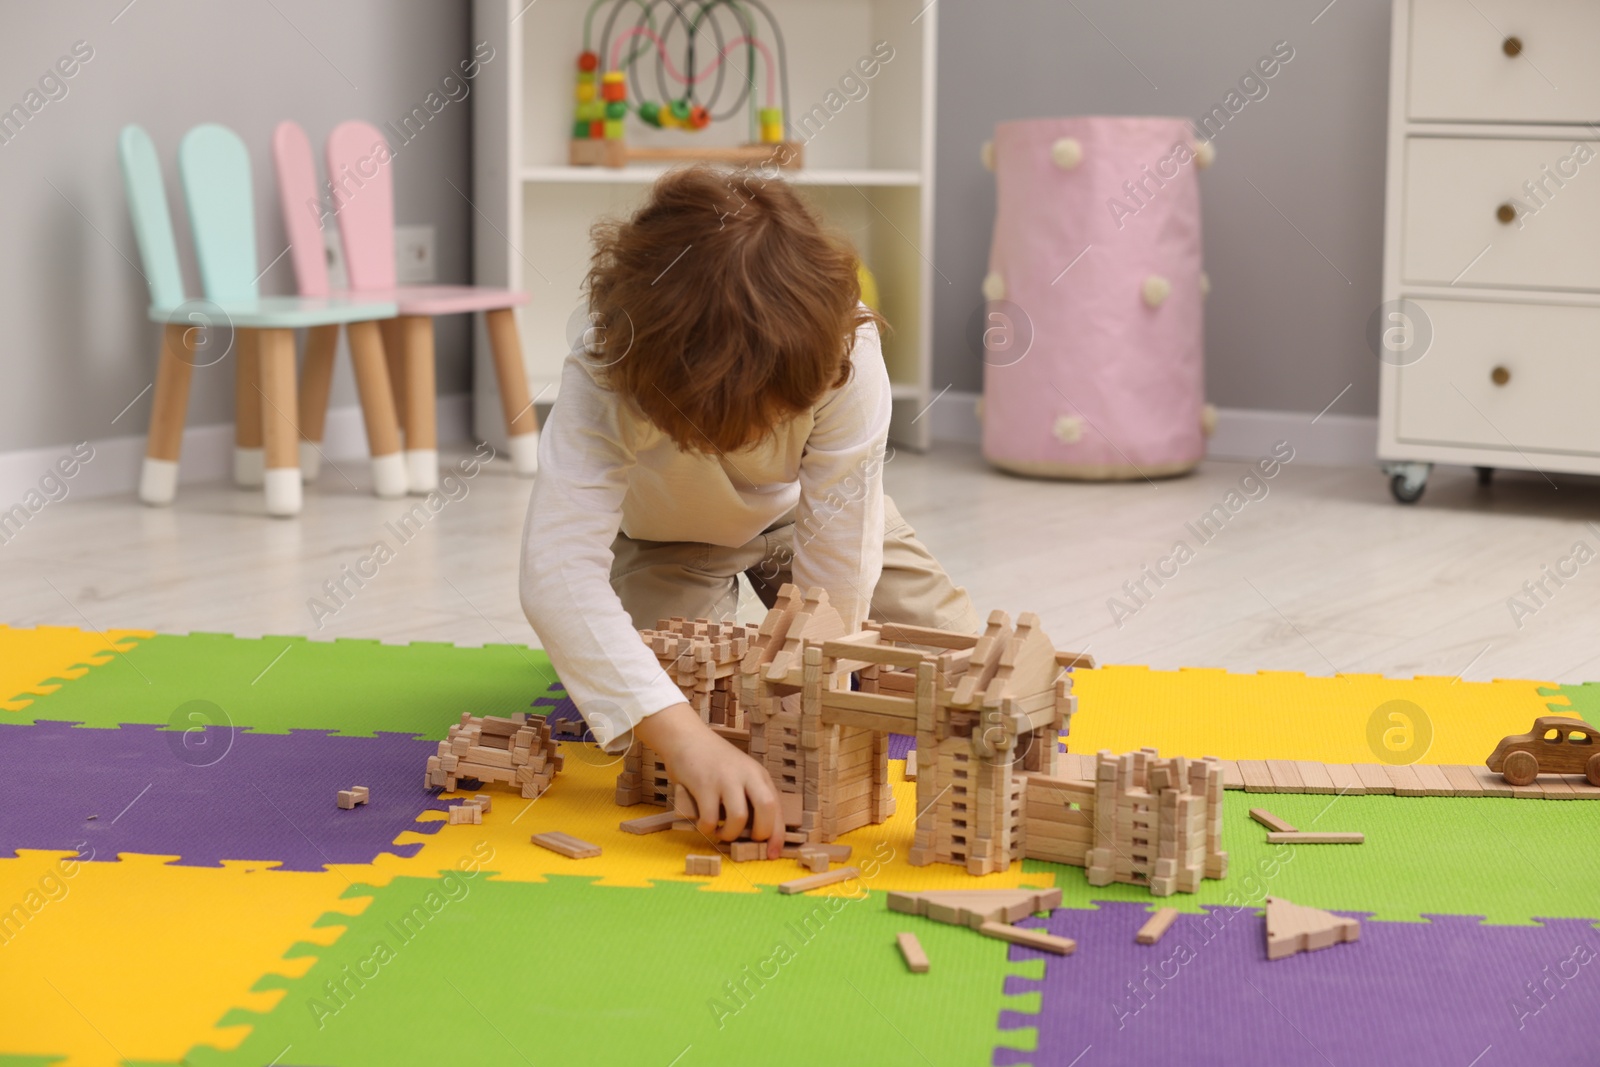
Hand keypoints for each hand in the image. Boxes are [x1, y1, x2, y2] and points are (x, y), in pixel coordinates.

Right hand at [634, 702, 783, 858]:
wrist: (687, 738)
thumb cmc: (714, 762)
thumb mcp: (740, 773)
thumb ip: (750, 796)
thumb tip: (756, 832)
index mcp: (759, 775)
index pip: (776, 807)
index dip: (777, 835)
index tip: (772, 854)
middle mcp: (746, 775)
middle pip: (767, 808)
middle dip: (761, 833)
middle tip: (748, 841)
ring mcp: (725, 779)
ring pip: (738, 818)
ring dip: (730, 834)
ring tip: (721, 833)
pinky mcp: (704, 784)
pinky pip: (709, 818)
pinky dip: (707, 829)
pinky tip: (704, 825)